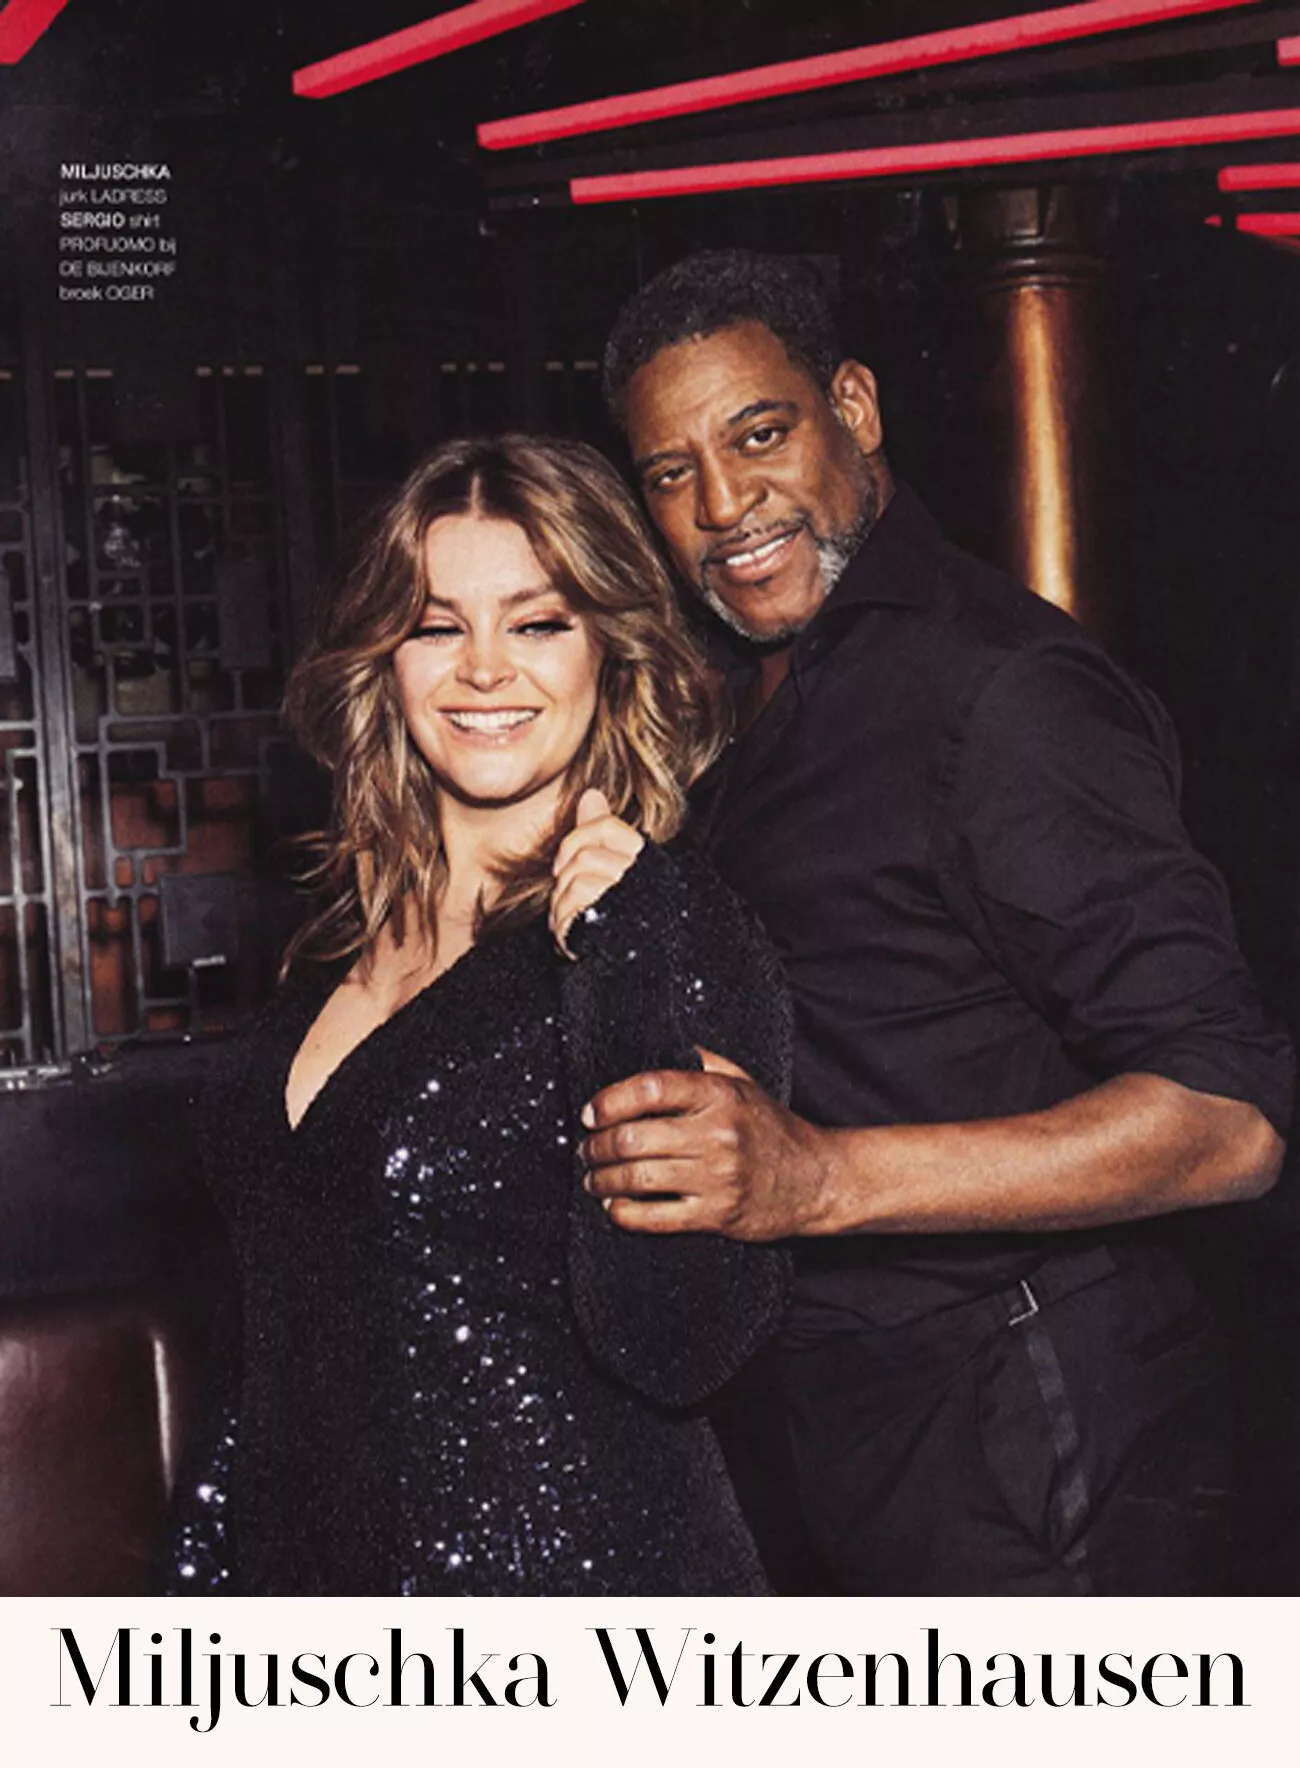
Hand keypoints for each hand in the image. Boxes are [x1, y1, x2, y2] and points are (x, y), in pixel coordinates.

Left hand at [550, 787, 644, 957]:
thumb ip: (600, 832)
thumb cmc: (620, 922)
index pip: (608, 828)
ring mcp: (625, 900)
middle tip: (571, 898)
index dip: (580, 838)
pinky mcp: (606, 923)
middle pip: (585, 855)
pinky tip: (572, 935)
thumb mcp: (611, 871)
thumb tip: (591, 794)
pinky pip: (572, 906)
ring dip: (563, 903)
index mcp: (646, 863)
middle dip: (567, 877)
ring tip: (575, 920)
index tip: (567, 861)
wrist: (633, 977)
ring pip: (575, 880)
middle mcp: (641, 878)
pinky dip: (562, 921)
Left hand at [580, 1048, 835, 1240]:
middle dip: (597, 1146)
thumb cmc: (774, 1129)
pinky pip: (656, 1218)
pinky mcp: (717, 1215)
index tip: (590, 1112)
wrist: (817, 1180)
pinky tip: (615, 1207)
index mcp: (720, 1095)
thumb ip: (703, 1063)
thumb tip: (661, 1044)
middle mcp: (718, 1134)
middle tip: (587, 1149)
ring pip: (638, 1179)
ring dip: (603, 1180)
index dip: (609, 1100)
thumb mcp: (744, 1084)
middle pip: (634, 1137)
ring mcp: (718, 1177)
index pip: (650, 1088)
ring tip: (594, 1178)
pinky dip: (624, 1214)